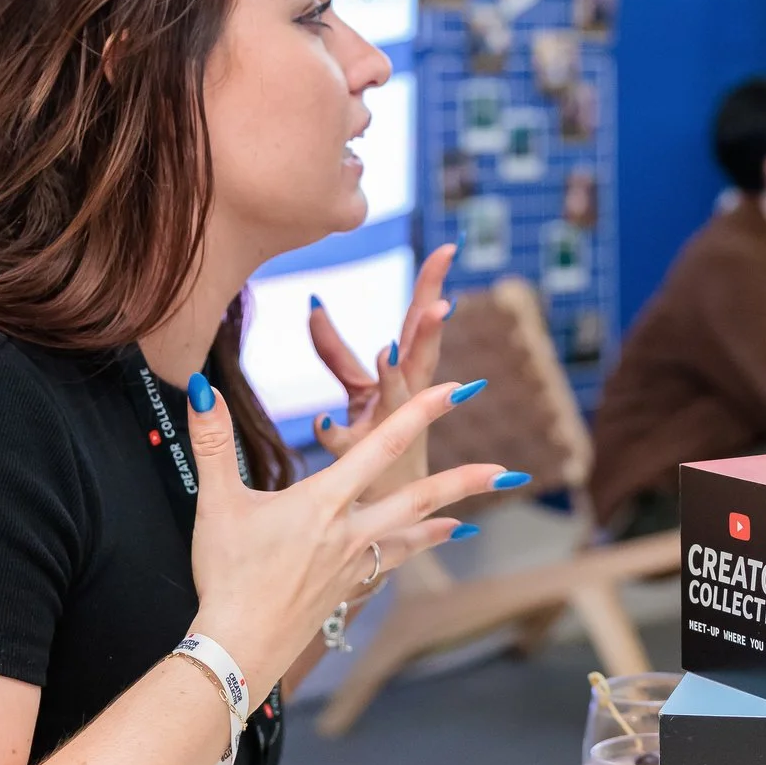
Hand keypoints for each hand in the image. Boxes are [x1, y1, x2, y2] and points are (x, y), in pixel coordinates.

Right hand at [183, 369, 510, 684]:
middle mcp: (350, 530)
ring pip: (417, 526)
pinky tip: (446, 534)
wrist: (239, 647)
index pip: (382, 444)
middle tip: (509, 467)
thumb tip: (200, 386)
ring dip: (455, 505)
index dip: (421, 411)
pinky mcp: (351, 587)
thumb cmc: (227, 576)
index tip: (458, 388)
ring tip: (495, 488)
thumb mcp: (215, 502)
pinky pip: (398, 556)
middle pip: (421, 495)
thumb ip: (212, 440)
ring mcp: (355, 562)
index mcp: (323, 501)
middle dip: (467, 478)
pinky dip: (425, 540)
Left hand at [310, 245, 454, 501]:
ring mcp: (386, 433)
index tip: (449, 247)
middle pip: (421, 358)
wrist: (377, 517)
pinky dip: (336, 432)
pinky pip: (346, 444)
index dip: (432, 286)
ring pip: (395, 400)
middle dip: (431, 329)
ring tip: (386, 350)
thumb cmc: (374, 450)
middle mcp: (403, 403)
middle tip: (442, 303)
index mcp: (404, 380)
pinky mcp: (363, 463)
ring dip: (394, 376)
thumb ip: (337, 352)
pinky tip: (323, 420)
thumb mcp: (359, 392)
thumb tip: (316, 305)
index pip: (419, 325)